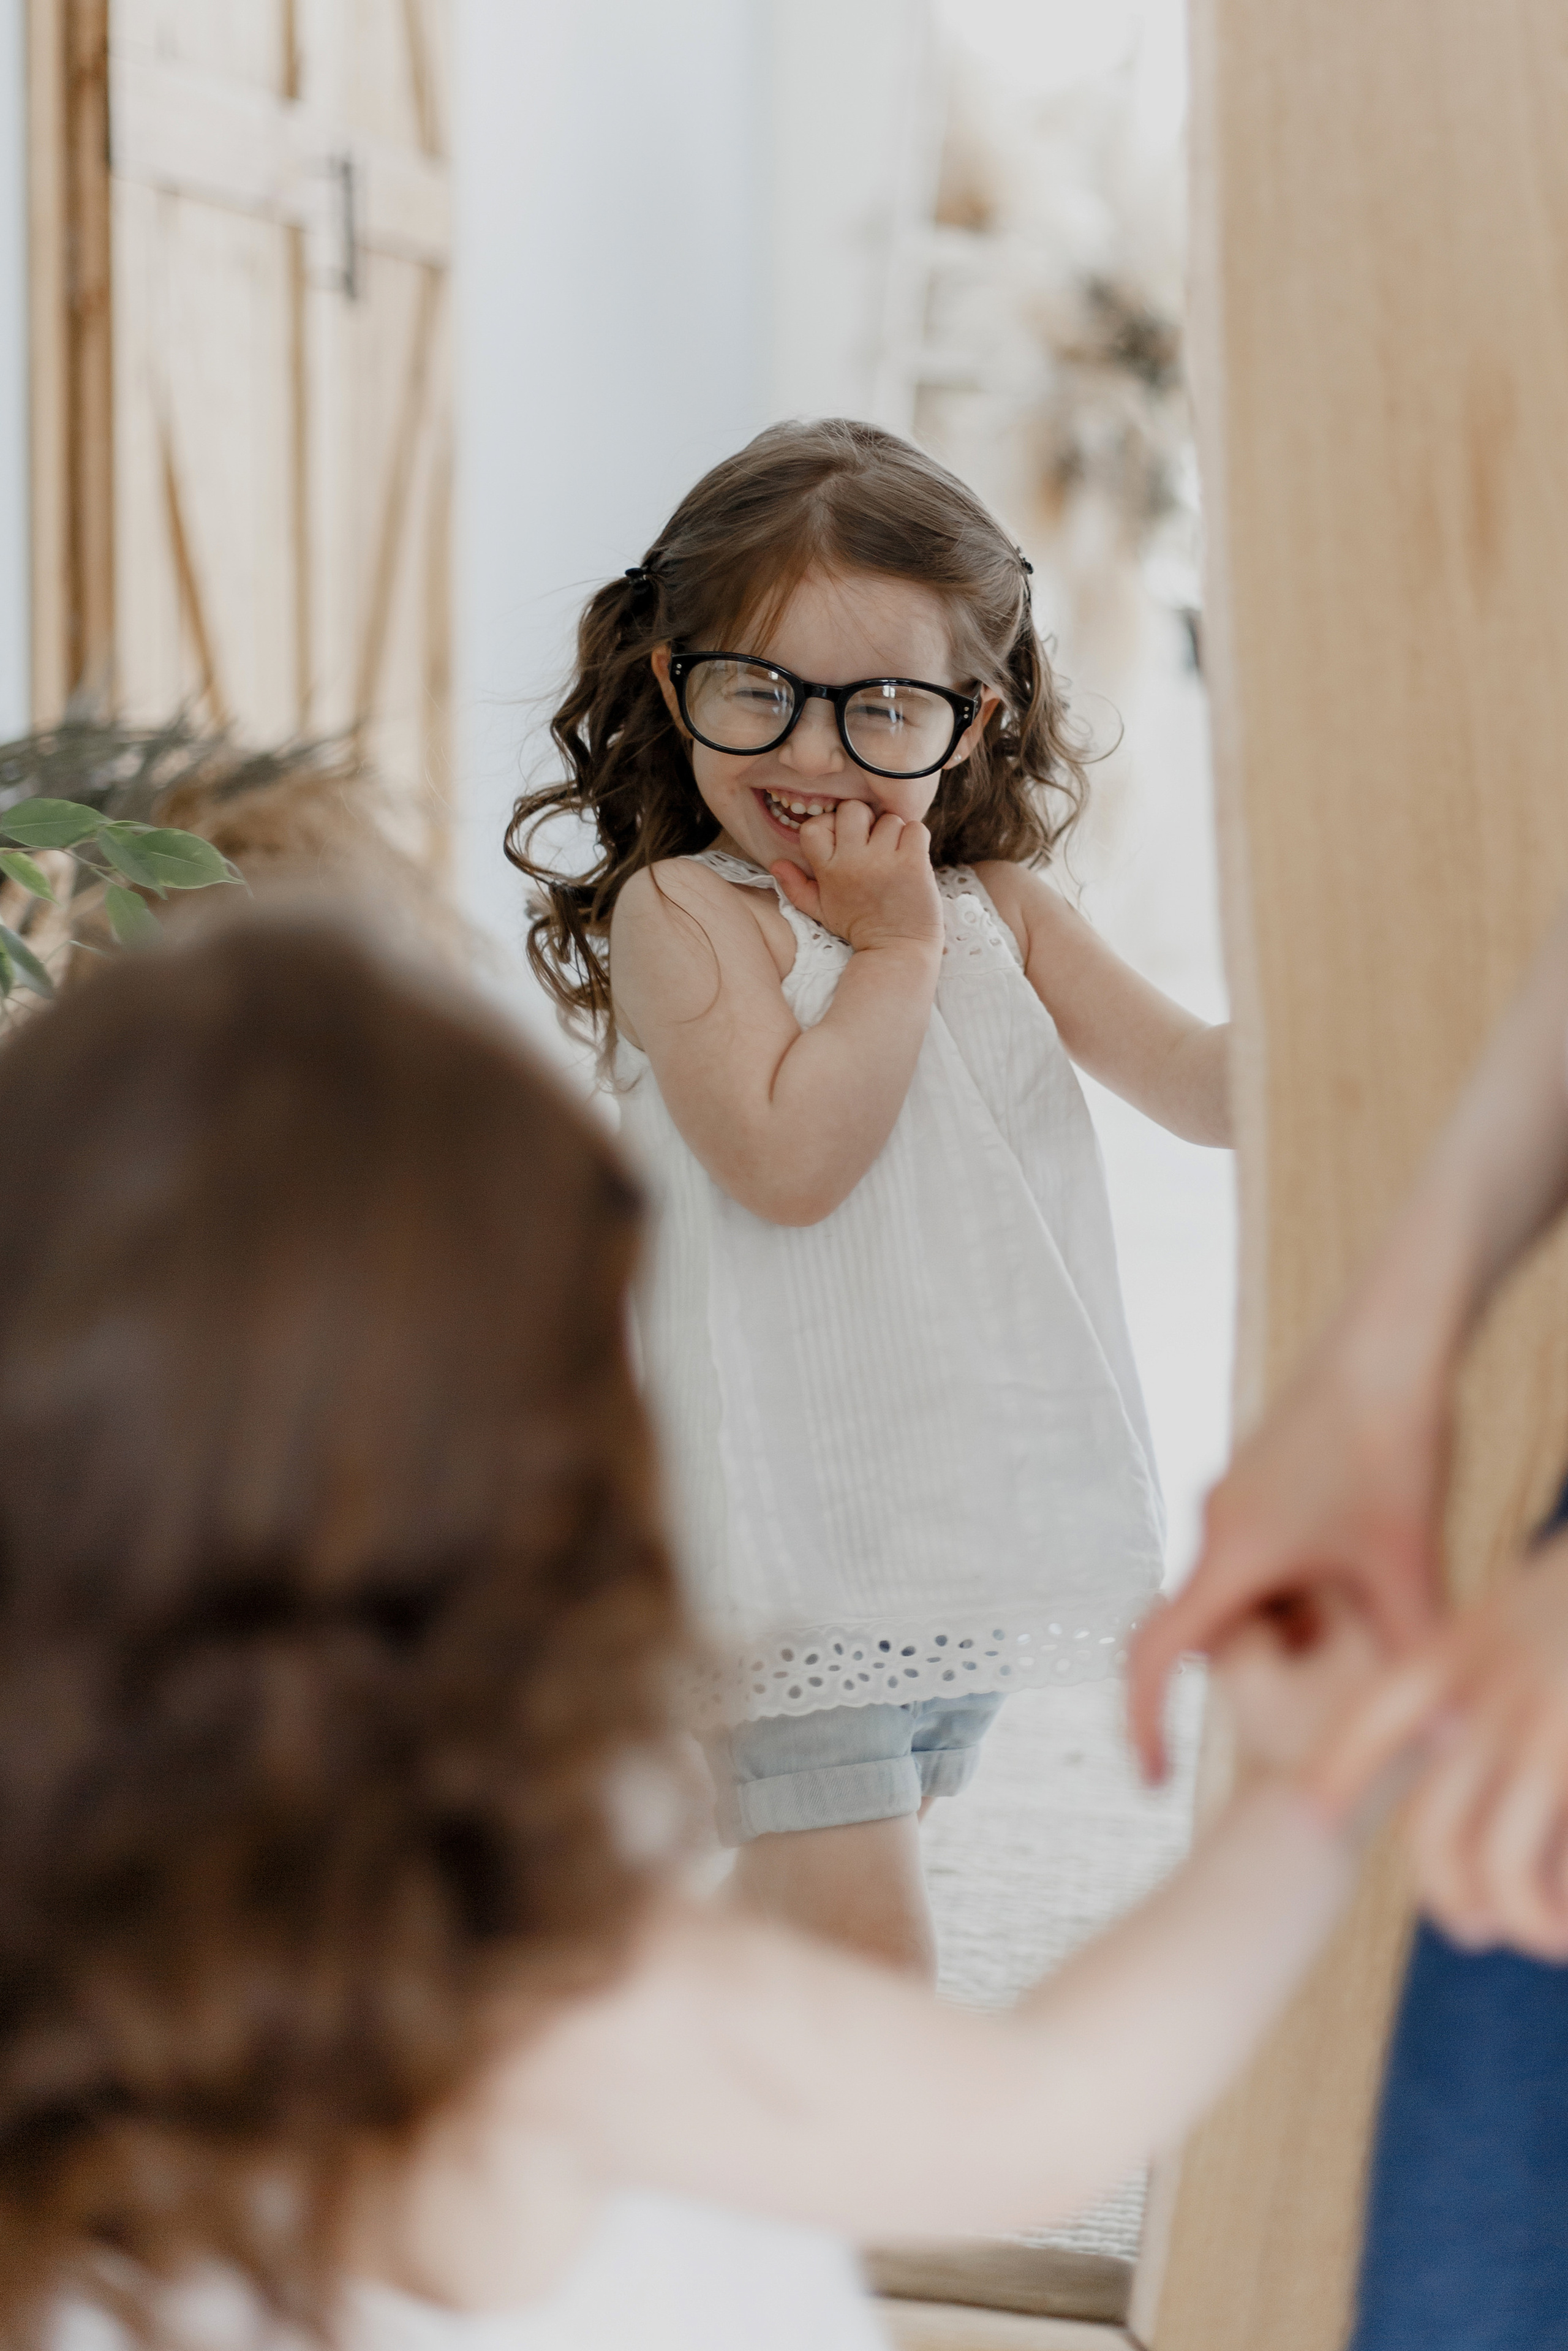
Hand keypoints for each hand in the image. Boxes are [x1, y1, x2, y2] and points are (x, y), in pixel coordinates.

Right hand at [771, 802, 941, 958]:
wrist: (897, 952)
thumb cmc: (860, 928)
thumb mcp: (822, 912)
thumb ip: (796, 888)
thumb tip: (776, 864)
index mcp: (828, 871)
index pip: (814, 826)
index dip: (830, 824)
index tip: (844, 839)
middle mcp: (853, 863)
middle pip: (853, 809)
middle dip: (864, 820)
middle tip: (873, 842)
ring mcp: (883, 862)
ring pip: (888, 819)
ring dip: (894, 834)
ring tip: (894, 857)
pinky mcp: (912, 864)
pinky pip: (915, 828)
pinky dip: (915, 839)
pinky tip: (911, 858)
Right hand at [1128, 1338, 1449, 1782]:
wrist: (1390, 1336)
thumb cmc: (1391, 1440)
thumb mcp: (1407, 1562)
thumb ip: (1415, 1652)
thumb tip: (1450, 1742)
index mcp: (1230, 1556)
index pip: (1153, 1657)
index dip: (1142, 1725)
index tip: (1149, 1778)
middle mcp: (1215, 1527)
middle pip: (1218, 1633)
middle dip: (1271, 1672)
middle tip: (1337, 1688)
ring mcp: (1236, 1500)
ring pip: (1254, 1594)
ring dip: (1300, 1625)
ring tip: (1377, 1612)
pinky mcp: (1264, 1481)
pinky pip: (1269, 1557)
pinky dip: (1309, 1587)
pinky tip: (1378, 1567)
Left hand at [1309, 1531, 1567, 1956]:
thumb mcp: (1520, 1607)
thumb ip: (1480, 1664)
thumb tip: (1453, 1734)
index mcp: (1464, 1652)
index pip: (1375, 1719)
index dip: (1336, 1770)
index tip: (1312, 1815)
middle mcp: (1490, 1697)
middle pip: (1434, 1826)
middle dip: (1449, 1894)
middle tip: (1477, 1927)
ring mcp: (1541, 1731)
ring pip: (1495, 1865)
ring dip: (1519, 1917)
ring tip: (1550, 1934)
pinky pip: (1554, 1865)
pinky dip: (1562, 1906)